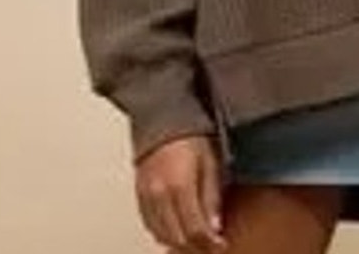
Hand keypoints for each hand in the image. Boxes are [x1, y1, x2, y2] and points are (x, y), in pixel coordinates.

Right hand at [134, 135, 228, 252]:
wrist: (162, 117)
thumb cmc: (190, 135)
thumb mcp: (210, 162)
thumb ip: (211, 197)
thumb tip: (215, 227)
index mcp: (180, 186)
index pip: (194, 229)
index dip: (209, 243)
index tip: (220, 245)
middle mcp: (159, 195)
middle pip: (177, 238)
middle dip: (195, 247)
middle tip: (210, 246)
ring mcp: (146, 196)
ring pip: (161, 235)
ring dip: (179, 243)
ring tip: (196, 241)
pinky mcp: (138, 195)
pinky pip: (149, 225)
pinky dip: (163, 233)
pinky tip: (176, 231)